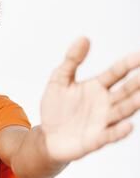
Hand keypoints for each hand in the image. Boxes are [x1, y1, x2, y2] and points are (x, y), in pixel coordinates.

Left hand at [40, 37, 139, 163]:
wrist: (47, 136)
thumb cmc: (55, 108)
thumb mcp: (59, 80)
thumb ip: (71, 61)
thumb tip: (83, 38)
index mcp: (97, 86)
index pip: (117, 72)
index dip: (128, 64)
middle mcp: (104, 103)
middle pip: (126, 91)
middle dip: (138, 83)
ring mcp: (102, 121)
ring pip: (122, 111)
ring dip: (134, 104)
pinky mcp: (95, 139)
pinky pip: (110, 135)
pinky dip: (119, 131)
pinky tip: (129, 126)